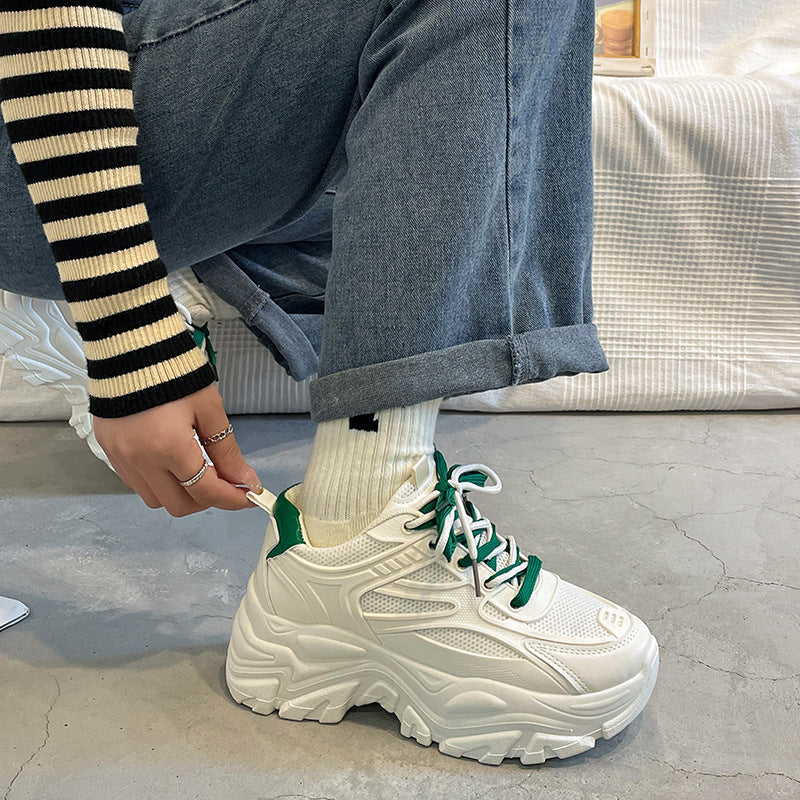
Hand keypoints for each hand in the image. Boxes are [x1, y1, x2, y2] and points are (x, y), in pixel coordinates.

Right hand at [93, 383, 262, 515]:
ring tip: (196, 469)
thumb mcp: (209, 409)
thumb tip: (244, 480)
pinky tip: (170, 462)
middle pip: (179, 506)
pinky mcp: (108, 451)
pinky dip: (157, 482)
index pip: (206, 492)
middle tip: (223, 482)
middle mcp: (141, 460)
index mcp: (170, 448)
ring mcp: (121, 458)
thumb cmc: (173, 371)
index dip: (232, 499)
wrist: (131, 346)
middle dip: (206, 500)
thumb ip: (227, 450)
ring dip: (180, 493)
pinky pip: (135, 483)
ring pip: (155, 499)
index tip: (248, 496)